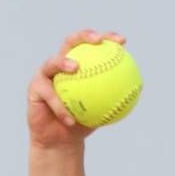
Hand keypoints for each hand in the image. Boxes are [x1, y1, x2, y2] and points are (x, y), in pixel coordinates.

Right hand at [26, 28, 126, 150]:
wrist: (61, 139)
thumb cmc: (83, 123)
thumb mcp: (104, 112)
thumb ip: (117, 98)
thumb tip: (140, 87)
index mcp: (79, 64)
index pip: (93, 46)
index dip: (107, 38)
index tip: (122, 41)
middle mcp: (60, 64)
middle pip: (71, 42)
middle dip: (84, 36)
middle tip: (97, 41)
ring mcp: (46, 74)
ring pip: (53, 62)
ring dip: (64, 63)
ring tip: (76, 68)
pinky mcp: (35, 88)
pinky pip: (49, 95)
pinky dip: (60, 107)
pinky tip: (70, 117)